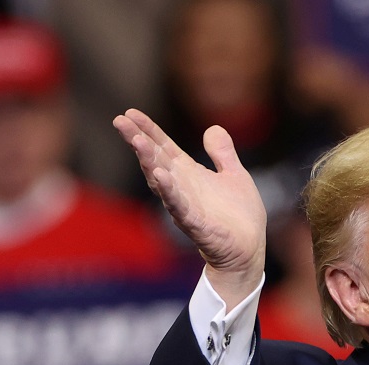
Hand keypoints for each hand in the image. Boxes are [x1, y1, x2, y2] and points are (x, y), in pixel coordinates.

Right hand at [113, 108, 265, 308]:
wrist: (249, 248)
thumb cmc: (240, 215)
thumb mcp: (235, 175)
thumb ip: (223, 153)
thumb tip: (213, 128)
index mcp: (190, 174)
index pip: (164, 147)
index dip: (149, 130)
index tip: (130, 112)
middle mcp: (182, 187)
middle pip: (156, 159)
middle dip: (138, 140)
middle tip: (120, 121)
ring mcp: (186, 205)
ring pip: (161, 181)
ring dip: (148, 161)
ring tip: (137, 141)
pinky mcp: (196, 224)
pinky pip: (179, 206)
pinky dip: (170, 191)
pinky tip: (160, 176)